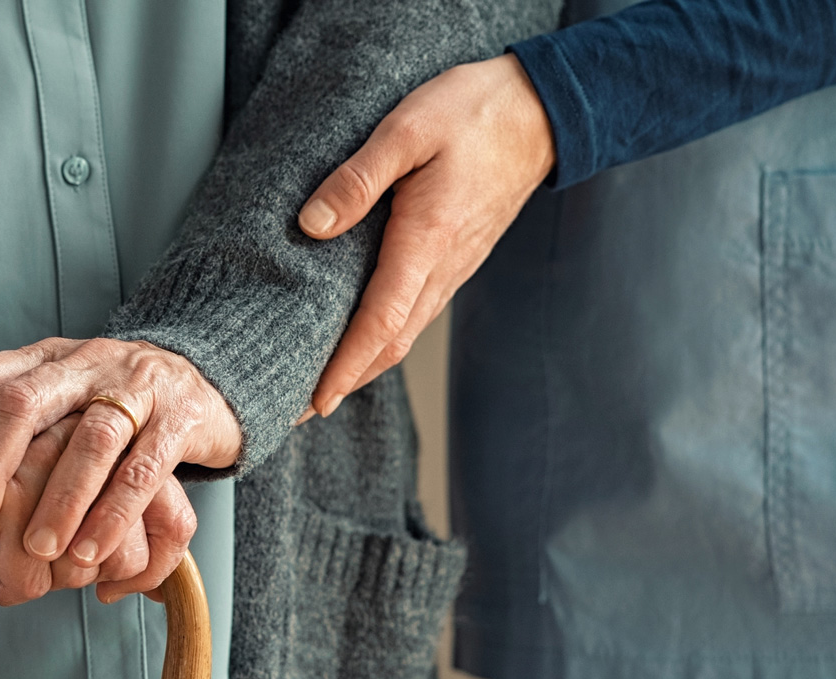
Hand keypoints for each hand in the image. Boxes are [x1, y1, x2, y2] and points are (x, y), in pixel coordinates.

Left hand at [0, 338, 240, 603]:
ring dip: (59, 500)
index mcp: (44, 360)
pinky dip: (114, 514)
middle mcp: (85, 363)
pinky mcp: (181, 417)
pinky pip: (145, 468)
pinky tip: (92, 551)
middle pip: (25, 402)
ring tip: (39, 552)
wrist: (209, 378)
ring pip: (90, 439)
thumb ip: (15, 443)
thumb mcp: (62, 405)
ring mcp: (136, 386)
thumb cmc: (116, 408)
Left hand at [296, 53, 553, 417]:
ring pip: (405, 333)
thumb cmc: (473, 113)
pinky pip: (416, 312)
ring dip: (364, 365)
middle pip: (390, 344)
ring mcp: (454, 267)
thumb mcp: (406, 130)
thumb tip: (311, 225)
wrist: (539, 112)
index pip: (380, 324)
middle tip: (297, 409)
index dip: (344, 368)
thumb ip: (357, 179)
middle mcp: (443, 267)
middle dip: (344, 382)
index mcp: (426, 240)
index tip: (313, 402)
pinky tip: (360, 338)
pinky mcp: (456, 259)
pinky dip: (384, 338)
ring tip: (320, 384)